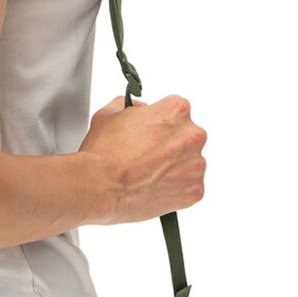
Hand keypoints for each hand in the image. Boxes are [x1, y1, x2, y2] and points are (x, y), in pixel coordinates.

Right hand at [79, 94, 206, 225]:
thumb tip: (140, 110)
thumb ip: (132, 106)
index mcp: (177, 110)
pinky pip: (189, 187)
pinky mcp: (195, 190)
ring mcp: (196, 164)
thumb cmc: (104, 152)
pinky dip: (175, 188)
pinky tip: (154, 186)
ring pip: (189, 162)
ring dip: (174, 166)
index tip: (150, 130)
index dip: (159, 121)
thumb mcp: (111, 112)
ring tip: (148, 172)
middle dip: (169, 144)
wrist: (100, 186)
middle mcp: (192, 135)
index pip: (176, 110)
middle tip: (146, 153)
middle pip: (186, 136)